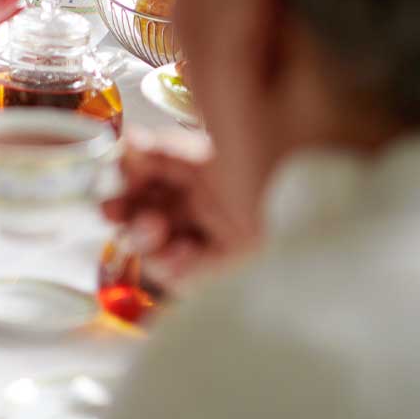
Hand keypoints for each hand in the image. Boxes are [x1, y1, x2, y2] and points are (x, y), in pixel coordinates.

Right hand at [99, 132, 258, 293]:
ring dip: (143, 237)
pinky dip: (173, 264)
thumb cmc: (268, 179)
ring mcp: (205, 245)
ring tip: (154, 228)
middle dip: (122, 212)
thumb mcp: (210, 157)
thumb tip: (127, 141)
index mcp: (198, 176)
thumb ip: (164, 150)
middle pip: (141, 213)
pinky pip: (177, 277)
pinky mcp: (214, 277)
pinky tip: (185, 250)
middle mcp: (198, 210)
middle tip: (112, 211)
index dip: (122, 178)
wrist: (312, 224)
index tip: (107, 178)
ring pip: (152, 248)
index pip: (146, 176)